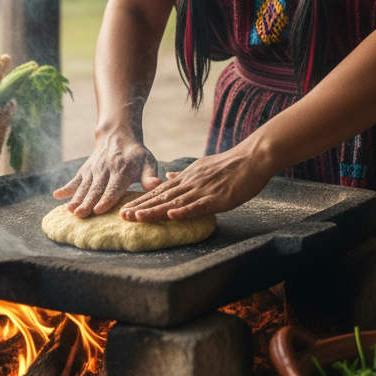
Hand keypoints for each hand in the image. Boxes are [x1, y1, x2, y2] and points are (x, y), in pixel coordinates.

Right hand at [53, 130, 161, 216]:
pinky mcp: (85, 170)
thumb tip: (156, 184)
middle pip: (96, 189)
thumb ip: (150, 176)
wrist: (118, 137)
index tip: (99, 209)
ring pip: (84, 186)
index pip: (114, 187)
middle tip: (80, 214)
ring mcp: (93, 170)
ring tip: (70, 210)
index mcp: (122, 171)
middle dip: (88, 202)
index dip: (107, 198)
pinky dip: (66, 188)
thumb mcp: (148, 162)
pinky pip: (74, 180)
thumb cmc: (136, 155)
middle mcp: (105, 170)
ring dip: (77, 198)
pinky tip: (56, 195)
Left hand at [119, 146, 275, 222]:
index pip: (160, 191)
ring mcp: (204, 190)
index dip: (142, 201)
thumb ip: (185, 174)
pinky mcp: (218, 197)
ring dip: (155, 211)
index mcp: (188, 177)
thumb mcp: (203, 166)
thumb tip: (168, 175)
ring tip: (137, 218)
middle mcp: (191, 183)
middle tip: (121, 216)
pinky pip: (199, 206)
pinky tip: (171, 216)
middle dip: (141, 208)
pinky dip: (184, 211)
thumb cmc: (231, 164)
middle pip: (162, 197)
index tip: (125, 209)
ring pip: (175, 202)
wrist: (254, 157)